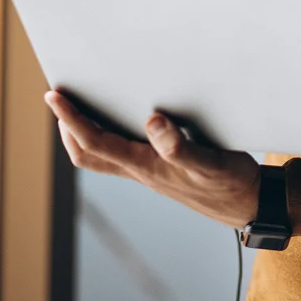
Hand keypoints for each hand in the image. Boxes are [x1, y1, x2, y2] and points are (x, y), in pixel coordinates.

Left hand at [45, 90, 260, 228]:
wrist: (246, 204)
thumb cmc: (228, 184)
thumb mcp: (209, 163)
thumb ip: (179, 147)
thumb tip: (152, 121)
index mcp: (145, 167)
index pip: (94, 143)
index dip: (70, 119)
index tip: (54, 95)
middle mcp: (139, 170)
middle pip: (86, 155)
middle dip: (67, 127)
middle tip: (59, 97)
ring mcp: (147, 172)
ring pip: (100, 157)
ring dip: (82, 132)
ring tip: (79, 105)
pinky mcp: (159, 169)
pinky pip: (120, 154)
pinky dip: (107, 135)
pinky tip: (119, 119)